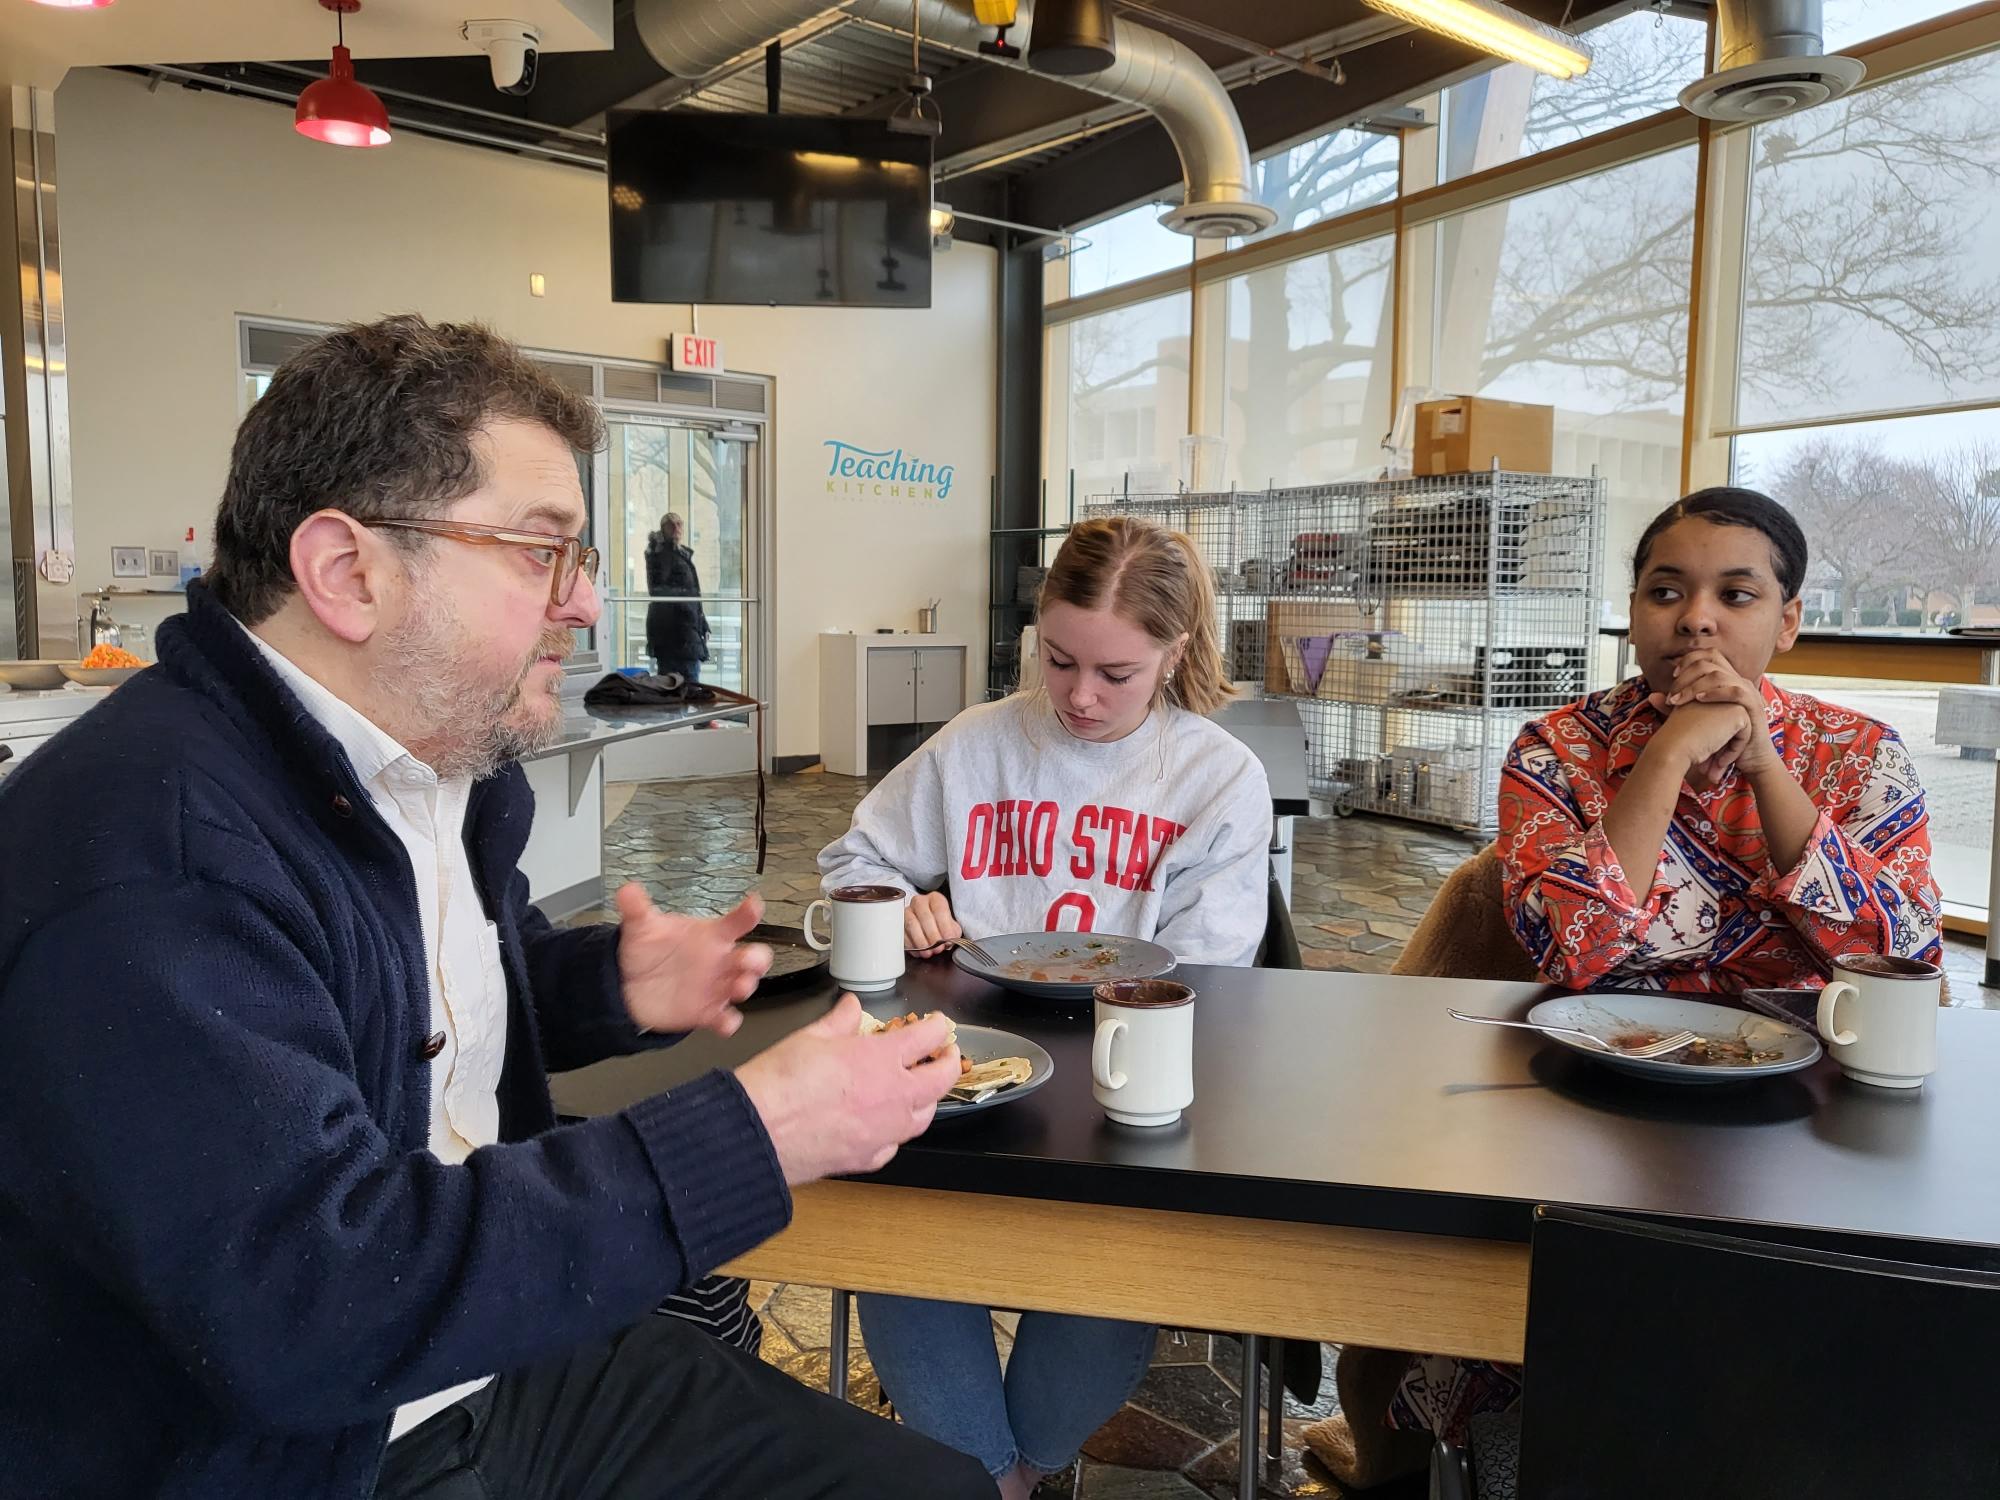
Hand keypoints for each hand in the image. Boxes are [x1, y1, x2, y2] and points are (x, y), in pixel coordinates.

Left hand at [615, 884, 770, 1037]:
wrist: (629, 987)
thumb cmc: (648, 952)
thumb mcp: (641, 927)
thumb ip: (637, 908)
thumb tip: (628, 890)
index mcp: (711, 936)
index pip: (736, 922)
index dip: (749, 912)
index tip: (754, 905)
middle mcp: (720, 961)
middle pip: (753, 956)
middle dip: (757, 959)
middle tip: (749, 959)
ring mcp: (717, 987)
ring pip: (744, 986)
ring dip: (746, 986)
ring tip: (738, 987)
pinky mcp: (708, 1012)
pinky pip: (725, 1018)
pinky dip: (728, 1022)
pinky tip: (724, 1021)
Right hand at [735, 994, 961, 1184]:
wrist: (757, 1132)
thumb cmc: (778, 1085)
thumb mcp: (810, 1037)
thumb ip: (839, 1021)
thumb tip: (850, 1007)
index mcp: (880, 1059)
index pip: (927, 1037)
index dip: (937, 1027)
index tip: (938, 1025)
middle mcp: (892, 1096)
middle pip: (940, 1079)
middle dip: (948, 1063)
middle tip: (945, 1055)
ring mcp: (883, 1131)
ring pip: (924, 1116)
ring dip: (928, 1099)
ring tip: (921, 1090)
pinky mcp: (868, 1158)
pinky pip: (895, 1145)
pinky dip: (896, 1132)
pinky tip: (886, 1126)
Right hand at [905, 891, 962, 957]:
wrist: (930, 927)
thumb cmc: (941, 925)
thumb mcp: (952, 927)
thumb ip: (952, 933)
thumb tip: (948, 941)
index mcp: (935, 899)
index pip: (940, 910)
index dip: (945, 926)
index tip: (948, 939)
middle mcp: (920, 902)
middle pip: (925, 916)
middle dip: (932, 935)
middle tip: (938, 948)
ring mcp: (907, 911)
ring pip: (911, 924)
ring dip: (921, 941)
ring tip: (928, 952)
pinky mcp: (898, 923)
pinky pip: (903, 933)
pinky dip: (911, 945)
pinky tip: (919, 952)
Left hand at [1652, 648, 1778, 777]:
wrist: (1747, 757)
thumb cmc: (1721, 736)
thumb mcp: (1697, 718)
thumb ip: (1677, 706)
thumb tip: (1652, 696)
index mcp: (1726, 679)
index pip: (1707, 655)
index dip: (1689, 660)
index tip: (1673, 675)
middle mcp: (1737, 680)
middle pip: (1710, 661)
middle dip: (1686, 676)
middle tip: (1672, 695)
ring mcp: (1747, 691)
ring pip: (1719, 675)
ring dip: (1695, 686)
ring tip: (1678, 701)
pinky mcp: (1753, 705)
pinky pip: (1736, 692)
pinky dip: (1715, 693)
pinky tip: (1699, 699)